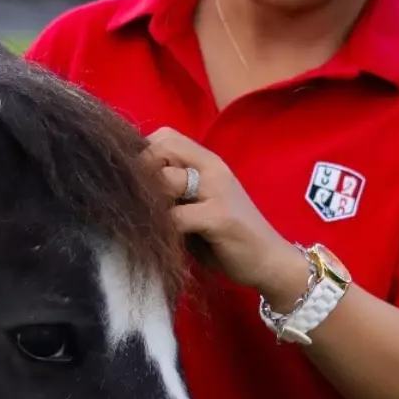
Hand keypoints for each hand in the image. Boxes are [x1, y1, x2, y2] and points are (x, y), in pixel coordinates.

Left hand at [142, 127, 306, 302]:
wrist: (270, 262)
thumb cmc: (225, 236)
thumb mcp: (196, 205)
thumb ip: (172, 191)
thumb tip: (127, 186)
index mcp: (207, 161)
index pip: (164, 136)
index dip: (142, 156)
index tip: (135, 184)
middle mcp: (212, 168)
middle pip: (159, 151)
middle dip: (139, 179)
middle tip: (138, 206)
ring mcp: (217, 191)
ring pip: (164, 181)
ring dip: (149, 204)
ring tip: (148, 224)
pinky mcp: (219, 217)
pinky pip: (175, 217)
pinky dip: (161, 229)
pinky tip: (161, 242)